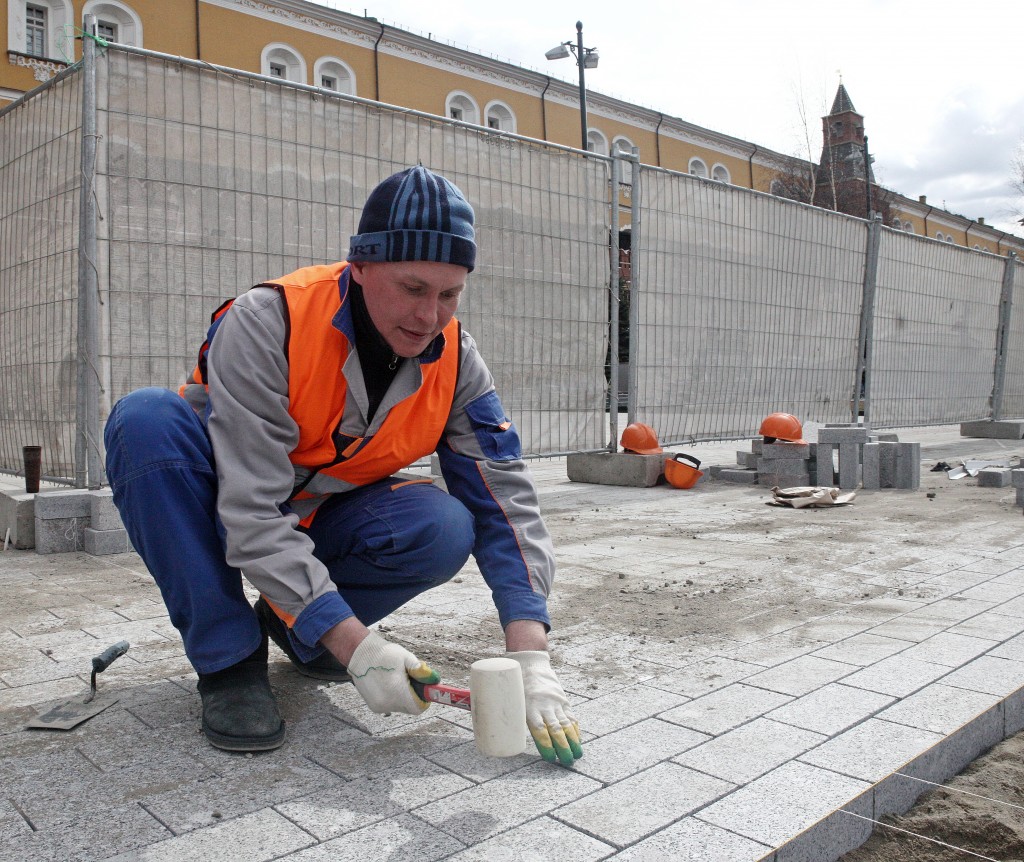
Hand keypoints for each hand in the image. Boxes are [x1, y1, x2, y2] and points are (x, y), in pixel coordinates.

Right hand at [348, 632, 439, 714]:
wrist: (360, 654)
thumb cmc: (384, 654)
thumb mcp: (406, 657)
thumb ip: (420, 670)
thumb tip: (434, 680)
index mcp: (397, 691)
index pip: (418, 707)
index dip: (424, 699)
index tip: (424, 689)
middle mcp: (387, 702)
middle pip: (409, 707)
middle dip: (413, 695)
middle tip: (409, 679)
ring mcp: (379, 706)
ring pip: (400, 707)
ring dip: (402, 696)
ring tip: (396, 679)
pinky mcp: (373, 706)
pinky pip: (390, 705)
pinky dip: (393, 697)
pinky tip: (387, 682)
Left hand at [507, 650, 582, 765]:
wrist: (532, 665)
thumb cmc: (517, 686)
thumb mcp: (512, 700)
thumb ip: (511, 717)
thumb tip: (493, 735)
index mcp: (530, 706)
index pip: (540, 729)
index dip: (546, 745)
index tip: (550, 758)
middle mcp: (545, 705)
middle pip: (556, 729)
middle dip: (563, 748)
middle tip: (566, 762)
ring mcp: (556, 702)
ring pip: (566, 724)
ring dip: (573, 742)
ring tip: (577, 755)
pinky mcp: (563, 700)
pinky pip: (571, 717)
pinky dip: (575, 730)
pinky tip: (578, 741)